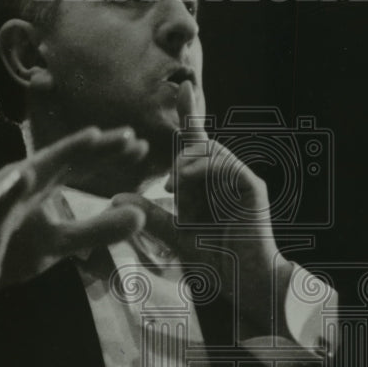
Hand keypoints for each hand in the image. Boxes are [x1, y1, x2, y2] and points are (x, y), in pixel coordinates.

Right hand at [0, 127, 148, 320]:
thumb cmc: (7, 251)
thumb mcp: (60, 243)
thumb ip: (96, 229)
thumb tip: (139, 216)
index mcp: (39, 184)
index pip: (78, 163)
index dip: (107, 152)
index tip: (142, 146)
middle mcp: (20, 182)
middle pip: (63, 158)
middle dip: (95, 146)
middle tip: (131, 136)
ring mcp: (0, 199)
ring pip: (32, 171)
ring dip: (60, 153)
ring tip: (91, 137)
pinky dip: (9, 189)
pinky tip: (23, 175)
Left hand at [114, 83, 293, 337]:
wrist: (243, 282)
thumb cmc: (215, 262)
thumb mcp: (175, 236)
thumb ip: (151, 216)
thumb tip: (116, 197)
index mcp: (205, 183)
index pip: (195, 140)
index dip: (189, 112)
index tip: (183, 84)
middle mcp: (223, 175)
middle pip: (202, 137)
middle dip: (187, 126)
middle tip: (177, 133)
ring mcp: (239, 179)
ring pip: (210, 149)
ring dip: (186, 161)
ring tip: (173, 186)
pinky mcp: (251, 188)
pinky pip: (224, 165)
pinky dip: (201, 170)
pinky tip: (183, 184)